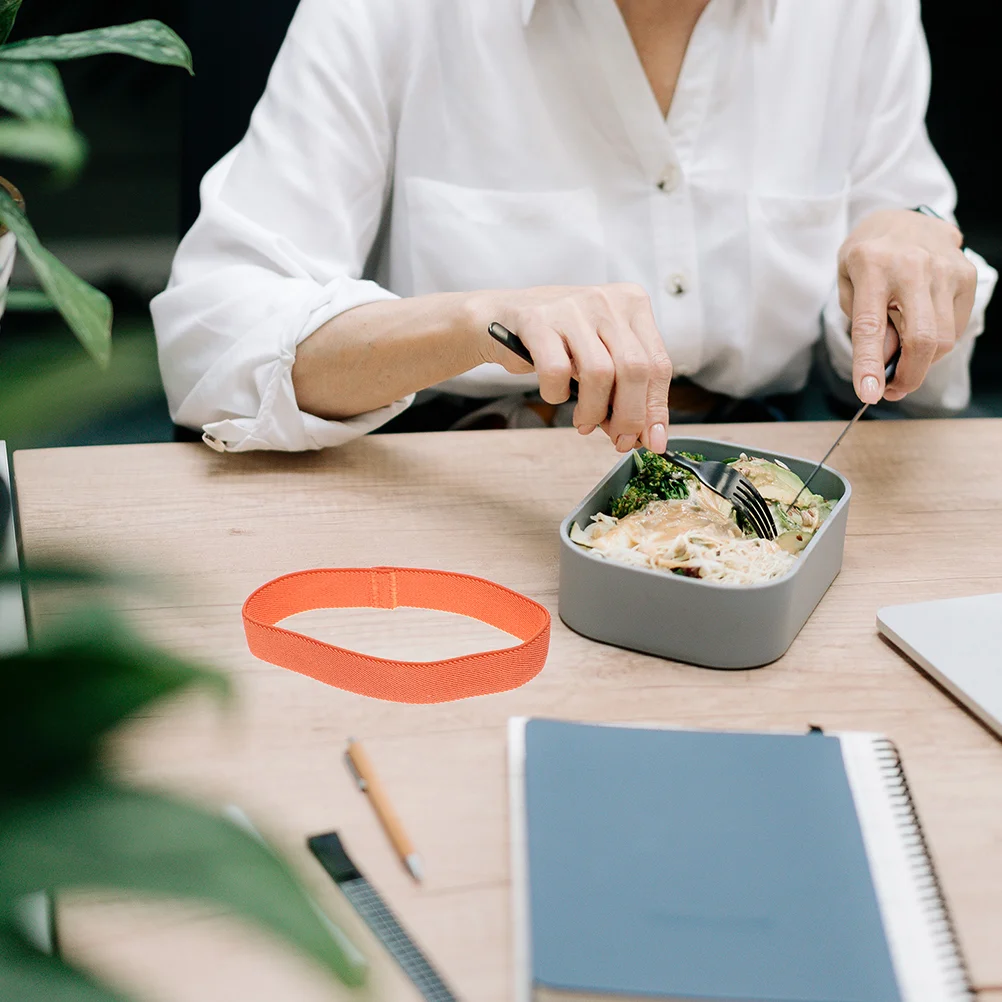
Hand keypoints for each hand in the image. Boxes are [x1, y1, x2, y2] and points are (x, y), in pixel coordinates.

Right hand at [470, 284, 671, 453]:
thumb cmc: (558, 340)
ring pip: (600, 373)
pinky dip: (557, 394)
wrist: (501, 318)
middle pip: (635, 369)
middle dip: (629, 416)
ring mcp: (572, 308)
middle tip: (619, 439)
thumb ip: (623, 389)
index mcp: (632, 304)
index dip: (656, 408)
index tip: (651, 439)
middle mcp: (606, 300)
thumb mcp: (600, 356)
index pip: (658, 364)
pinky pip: (556, 371)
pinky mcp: (537, 321)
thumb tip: (643, 434)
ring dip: (593, 410)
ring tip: (584, 422)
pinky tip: (556, 394)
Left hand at [838, 209, 976, 403]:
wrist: (902, 217)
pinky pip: (956, 327)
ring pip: (943, 339)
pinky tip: (920, 331)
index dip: (869, 365)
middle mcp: (913, 266)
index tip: (868, 394)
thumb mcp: (848, 282)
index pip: (870, 326)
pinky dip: (937, 342)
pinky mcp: (966, 275)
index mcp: (872, 266)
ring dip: (922, 363)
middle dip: (908, 377)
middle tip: (891, 390)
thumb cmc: (868, 256)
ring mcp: (945, 269)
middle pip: (921, 339)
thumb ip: (862, 321)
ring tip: (903, 360)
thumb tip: (885, 360)